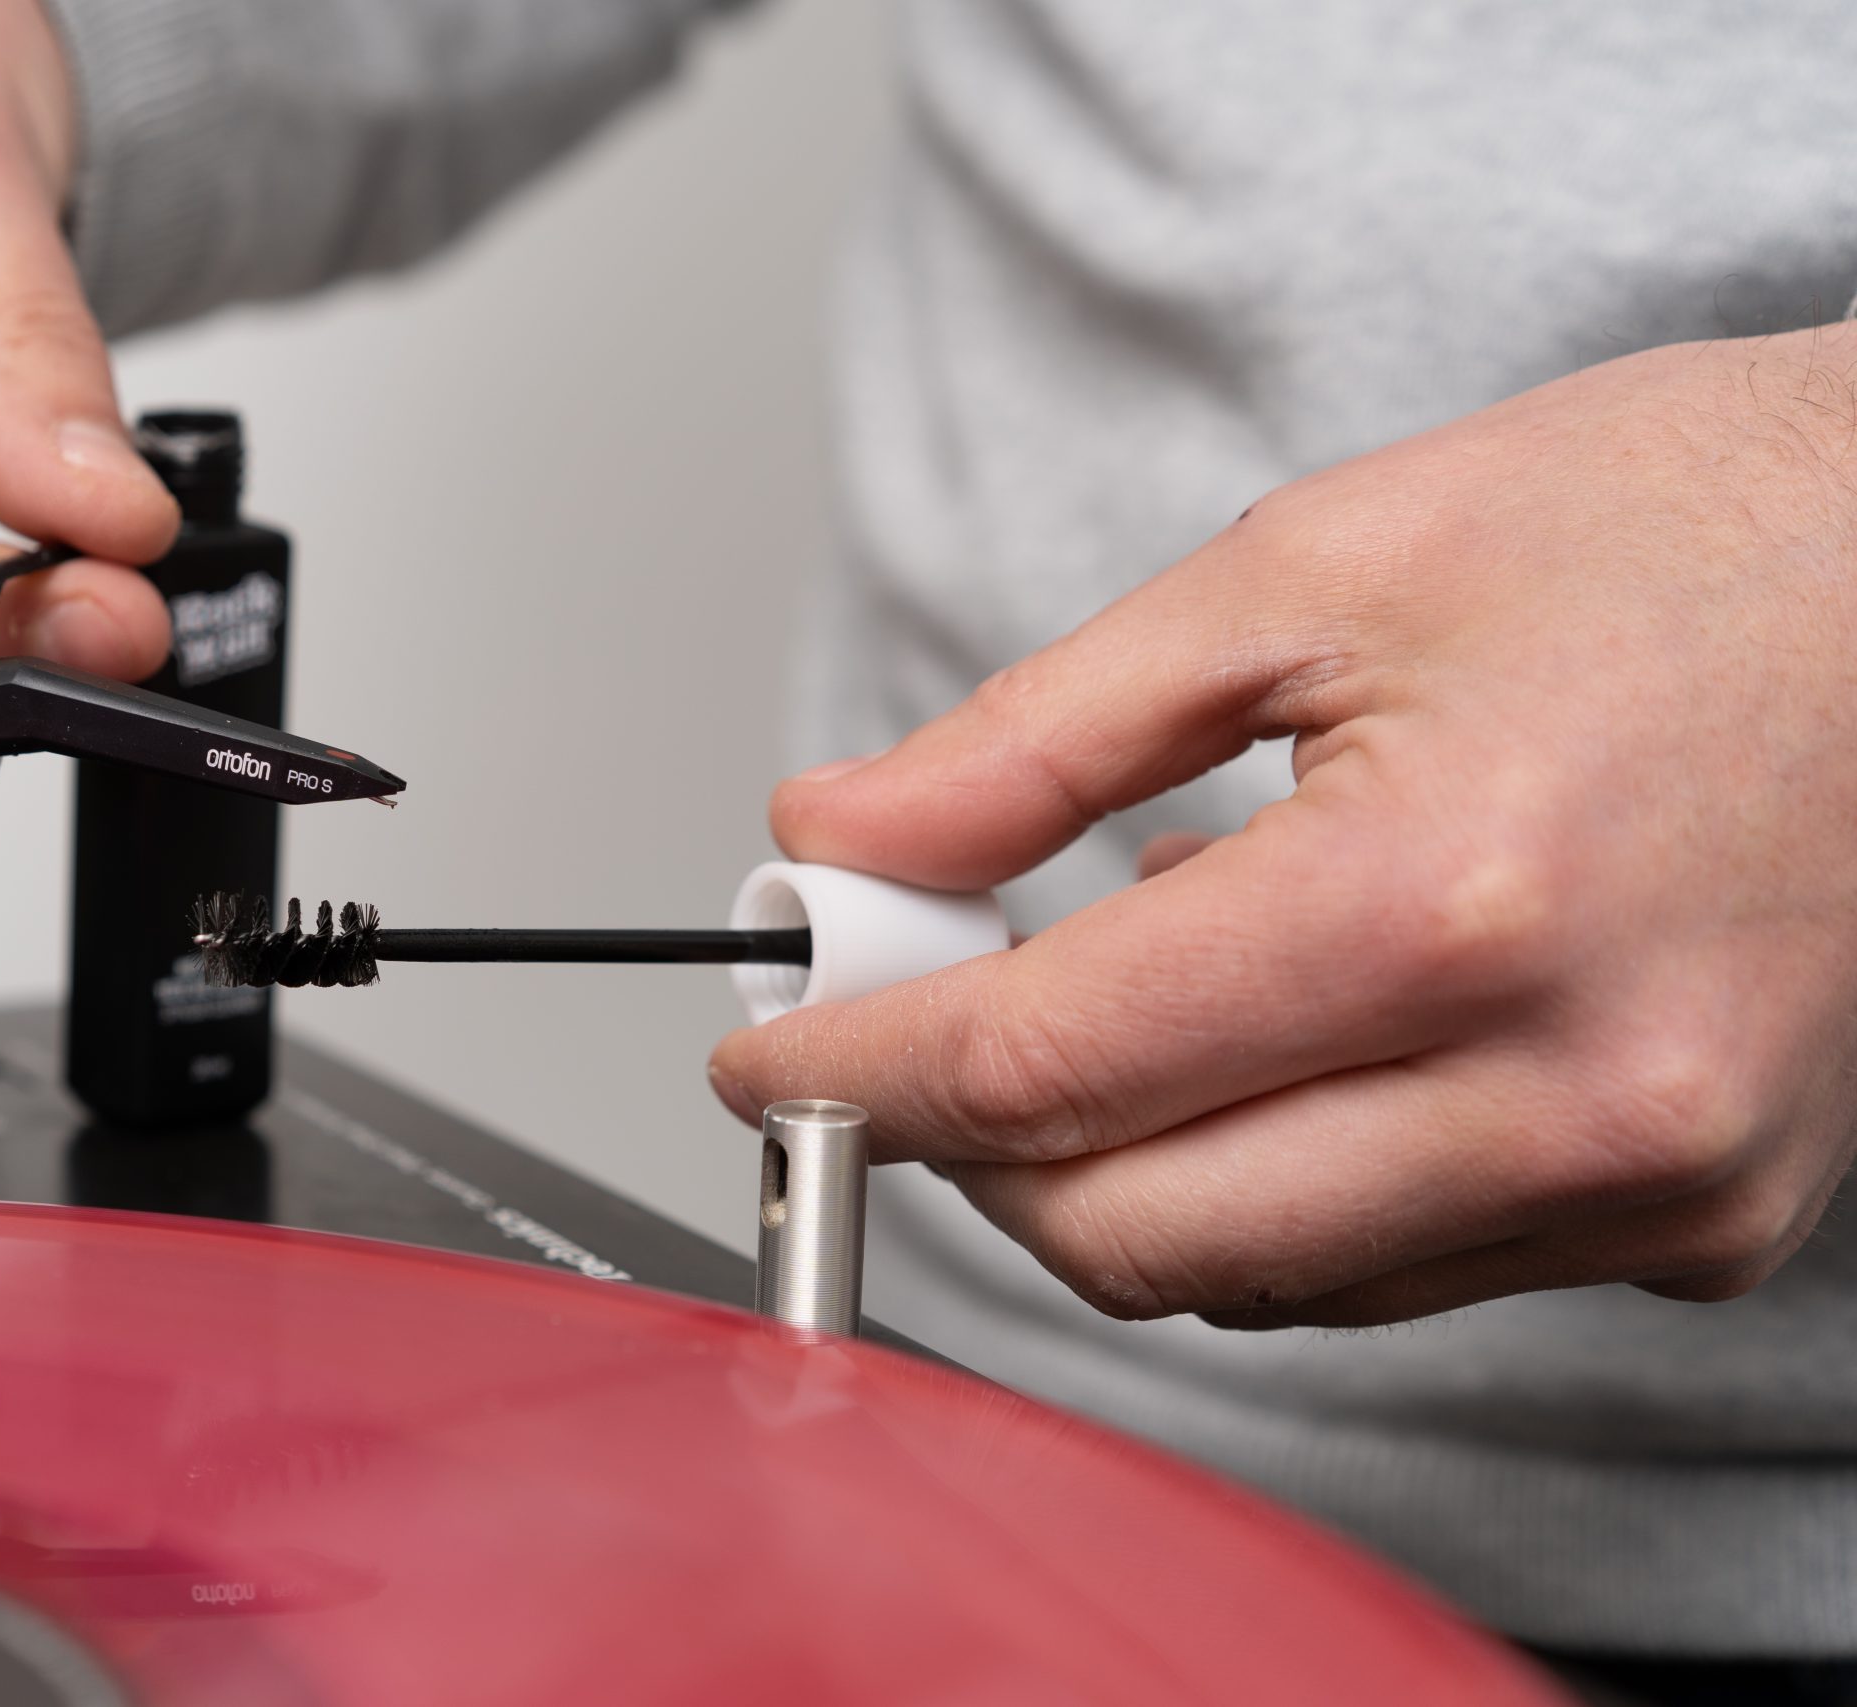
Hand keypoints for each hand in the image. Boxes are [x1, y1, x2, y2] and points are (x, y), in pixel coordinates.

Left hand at [710, 328, 1856, 1327]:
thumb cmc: (1666, 532)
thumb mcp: (1305, 567)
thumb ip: (1036, 738)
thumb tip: (841, 839)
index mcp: (1451, 900)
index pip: (1051, 1071)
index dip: (859, 1072)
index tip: (766, 1055)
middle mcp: (1574, 1091)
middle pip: (1134, 1234)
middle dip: (967, 1146)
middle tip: (906, 1018)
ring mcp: (1652, 1186)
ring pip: (1253, 1278)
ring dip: (1123, 1161)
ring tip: (1143, 970)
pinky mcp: (1698, 1225)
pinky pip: (1389, 1267)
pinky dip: (1274, 1176)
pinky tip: (1291, 1024)